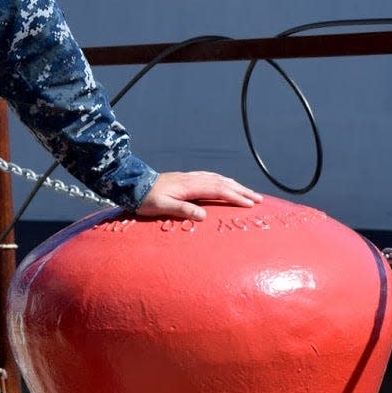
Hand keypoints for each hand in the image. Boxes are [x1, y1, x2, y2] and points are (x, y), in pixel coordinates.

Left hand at [135, 171, 262, 222]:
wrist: (132, 184)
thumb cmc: (145, 199)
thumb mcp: (161, 207)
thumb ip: (182, 210)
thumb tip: (203, 215)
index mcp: (189, 186)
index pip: (218, 190)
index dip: (235, 197)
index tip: (250, 204)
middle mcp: (192, 179)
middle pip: (222, 183)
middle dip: (242, 191)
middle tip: (258, 199)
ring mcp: (189, 177)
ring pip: (218, 179)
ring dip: (235, 185)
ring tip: (248, 193)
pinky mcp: (186, 178)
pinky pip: (210, 177)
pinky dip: (223, 181)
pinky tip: (226, 184)